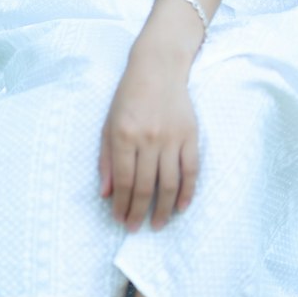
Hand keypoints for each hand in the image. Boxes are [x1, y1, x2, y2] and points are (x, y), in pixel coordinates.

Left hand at [99, 48, 198, 231]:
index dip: (122, 204)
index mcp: (124, 135)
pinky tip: (182, 207)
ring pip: (170, 183)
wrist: (158, 68)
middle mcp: (148, 138)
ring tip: (158, 224)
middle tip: (135, 228)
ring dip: (164, 209)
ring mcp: (172, 137)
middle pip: (145, 186)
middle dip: (139, 212)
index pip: (124, 180)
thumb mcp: (108, 123)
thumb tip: (106, 194)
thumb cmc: (128, 96)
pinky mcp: (191, 135)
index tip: (120, 220)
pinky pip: (191, 170)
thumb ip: (106, 160)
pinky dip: (188, 192)